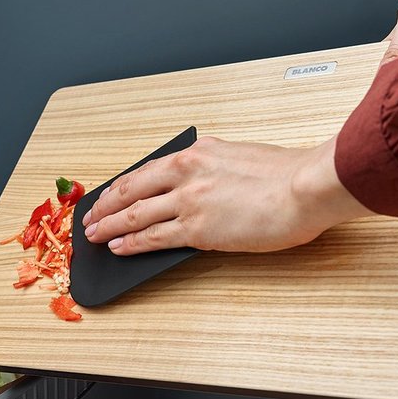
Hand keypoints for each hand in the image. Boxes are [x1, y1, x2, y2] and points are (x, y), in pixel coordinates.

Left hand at [81, 136, 372, 253]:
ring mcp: (189, 201)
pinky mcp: (196, 229)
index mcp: (198, 152)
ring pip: (134, 214)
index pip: (148, 170)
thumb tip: (199, 177)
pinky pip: (152, 236)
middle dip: (105, 206)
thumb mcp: (239, 155)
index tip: (109, 193)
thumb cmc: (286, 175)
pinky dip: (130, 242)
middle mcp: (186, 173)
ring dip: (109, 226)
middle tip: (90, 217)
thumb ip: (213, 165)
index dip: (122, 185)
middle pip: (131, 190)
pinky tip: (118, 246)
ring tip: (94, 236)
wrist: (307, 187)